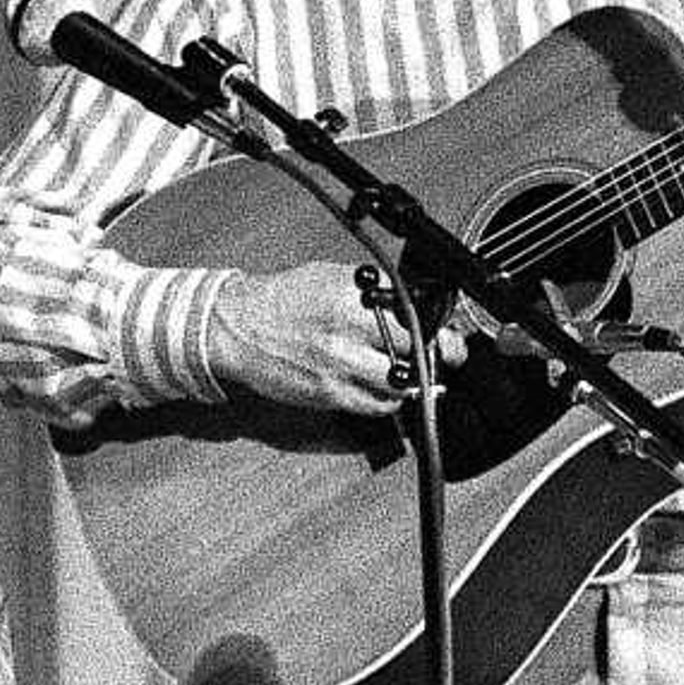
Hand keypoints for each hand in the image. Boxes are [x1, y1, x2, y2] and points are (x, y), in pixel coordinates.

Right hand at [206, 259, 466, 416]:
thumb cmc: (280, 300)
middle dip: (433, 355)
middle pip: (412, 355)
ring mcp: (336, 371)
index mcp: (347, 301)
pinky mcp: (327, 396)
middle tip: (444, 355)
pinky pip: (374, 407)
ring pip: (399, 388)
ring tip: (416, 374)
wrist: (237, 327)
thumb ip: (370, 291)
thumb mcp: (328, 277)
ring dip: (413, 382)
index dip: (436, 329)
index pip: (410, 319)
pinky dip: (387, 399)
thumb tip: (410, 302)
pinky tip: (387, 389)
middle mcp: (344, 337)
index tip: (446, 333)